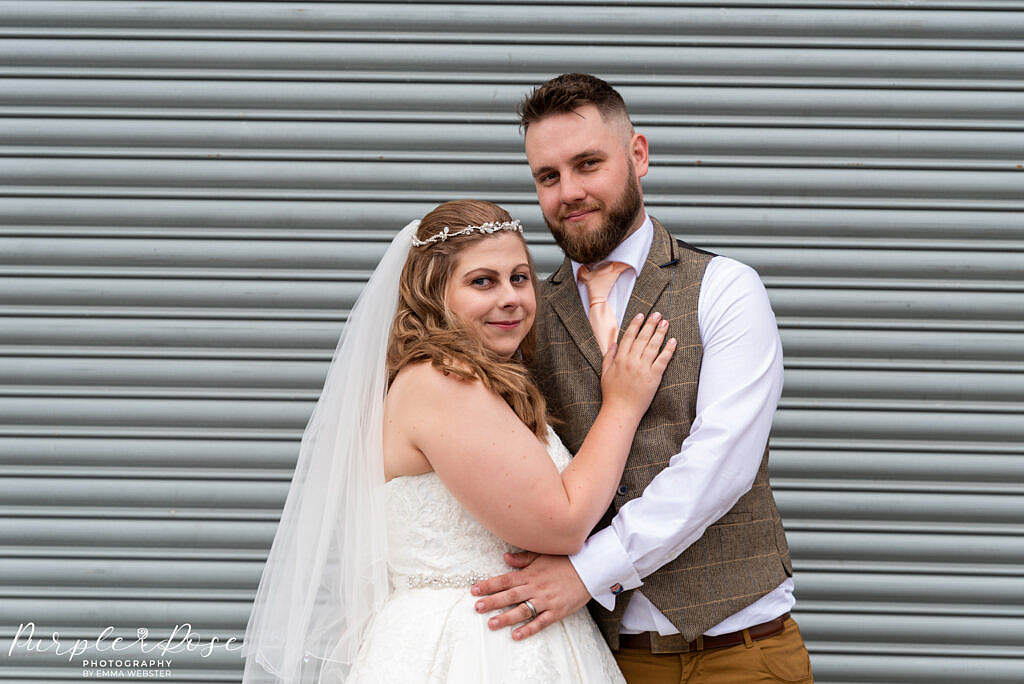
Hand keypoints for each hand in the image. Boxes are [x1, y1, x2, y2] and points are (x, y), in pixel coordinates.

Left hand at [470, 551, 591, 639]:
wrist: (589, 569)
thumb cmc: (565, 561)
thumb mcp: (543, 555)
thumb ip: (523, 558)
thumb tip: (505, 557)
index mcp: (530, 574)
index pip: (505, 580)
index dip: (489, 585)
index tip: (474, 590)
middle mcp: (535, 587)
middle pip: (509, 596)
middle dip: (492, 602)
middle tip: (477, 607)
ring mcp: (545, 600)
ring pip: (522, 610)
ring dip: (506, 617)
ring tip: (492, 623)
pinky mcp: (556, 611)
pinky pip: (540, 622)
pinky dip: (528, 629)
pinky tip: (516, 635)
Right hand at [600, 311, 675, 418]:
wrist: (621, 411)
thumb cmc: (612, 394)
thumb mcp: (605, 373)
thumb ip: (609, 357)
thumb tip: (613, 343)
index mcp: (619, 359)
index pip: (629, 337)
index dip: (636, 325)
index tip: (641, 315)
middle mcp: (631, 361)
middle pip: (643, 338)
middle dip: (650, 324)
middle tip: (657, 314)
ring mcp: (643, 368)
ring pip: (653, 346)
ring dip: (660, 332)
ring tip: (666, 322)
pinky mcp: (653, 377)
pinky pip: (663, 360)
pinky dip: (668, 349)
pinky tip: (673, 340)